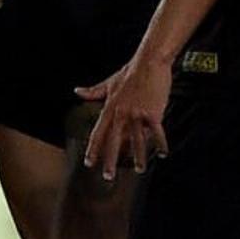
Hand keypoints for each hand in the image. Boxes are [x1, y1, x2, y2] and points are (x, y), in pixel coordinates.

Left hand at [78, 55, 173, 178]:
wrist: (149, 62)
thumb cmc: (130, 72)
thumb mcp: (109, 82)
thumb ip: (93, 91)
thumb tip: (77, 91)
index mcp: (110, 108)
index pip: (98, 133)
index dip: (93, 149)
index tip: (89, 163)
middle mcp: (121, 113)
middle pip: (114, 141)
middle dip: (110, 160)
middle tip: (108, 177)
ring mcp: (137, 114)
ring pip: (136, 140)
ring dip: (137, 157)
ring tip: (139, 170)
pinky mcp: (153, 112)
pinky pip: (156, 132)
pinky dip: (160, 144)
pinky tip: (162, 154)